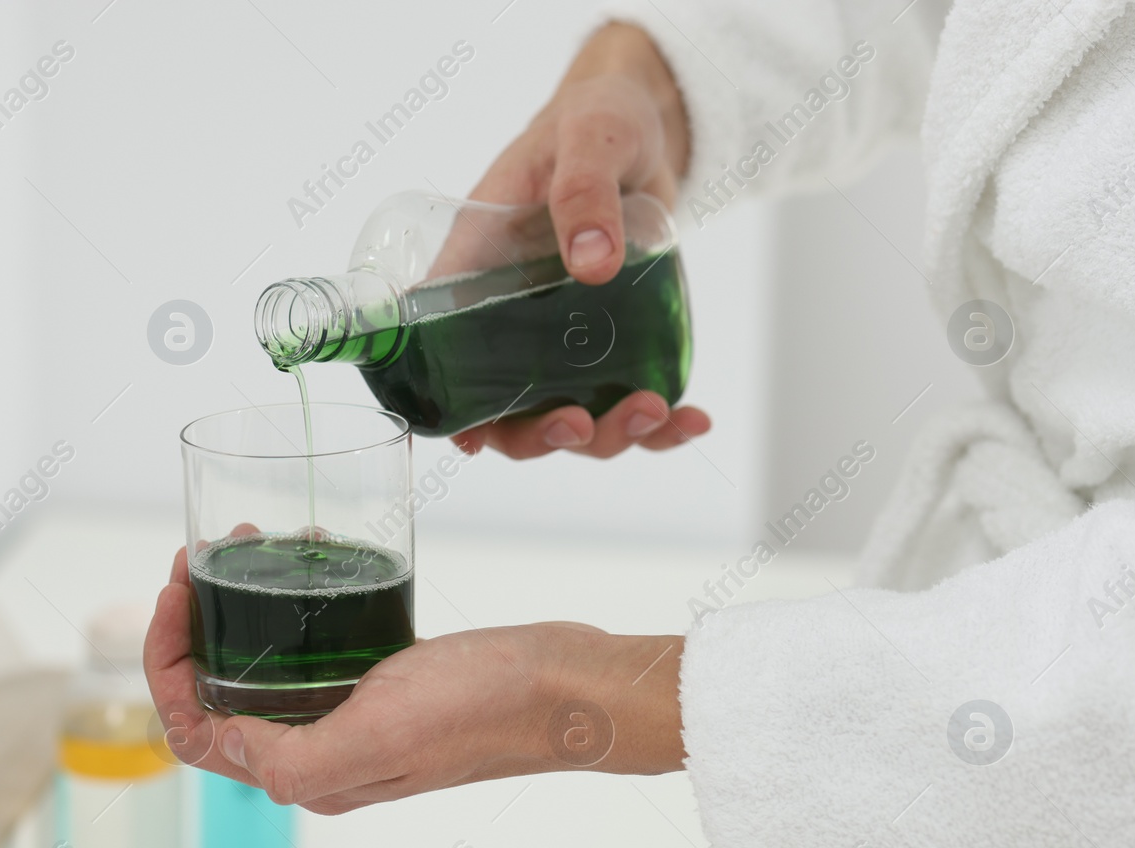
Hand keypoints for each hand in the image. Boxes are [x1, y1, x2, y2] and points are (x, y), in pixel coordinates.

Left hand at [144, 547, 686, 813]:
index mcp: (308, 773)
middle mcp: (321, 750)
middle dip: (193, 627)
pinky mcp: (381, 683)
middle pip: (220, 693)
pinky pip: (311, 646)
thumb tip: (223, 738)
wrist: (565, 685)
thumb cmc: (484, 707)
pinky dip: (290, 602)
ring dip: (236, 609)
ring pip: (262, 667)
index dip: (168, 666)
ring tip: (243, 543)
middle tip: (197, 558)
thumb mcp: (379, 731)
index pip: (198, 730)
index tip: (177, 595)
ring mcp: (351, 716)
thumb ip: (291, 757)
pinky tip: (308, 556)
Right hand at [453, 21, 709, 459]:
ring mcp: (561, 340)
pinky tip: (694, 419)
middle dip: (542, 435)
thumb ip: (582, 190)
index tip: (472, 439)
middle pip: (505, 410)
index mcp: (475, 269)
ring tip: (656, 413)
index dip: (448, 407)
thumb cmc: (594, 122)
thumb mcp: (587, 138)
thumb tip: (591, 262)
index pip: (440, 352)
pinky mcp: (613, 344)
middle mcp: (509, 320)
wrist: (645, 130)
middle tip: (581, 422)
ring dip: (607, 436)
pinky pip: (626, 401)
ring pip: (569, 418)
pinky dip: (662, 425)